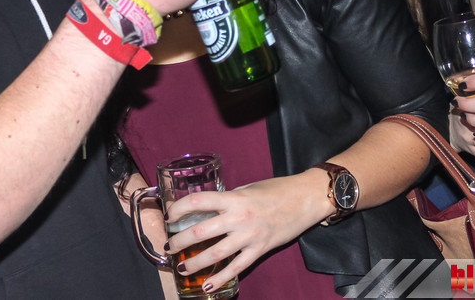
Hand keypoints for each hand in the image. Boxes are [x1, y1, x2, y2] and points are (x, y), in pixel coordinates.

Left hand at [163, 172, 326, 291]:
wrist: (305, 199)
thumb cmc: (277, 190)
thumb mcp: (248, 188)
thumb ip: (229, 199)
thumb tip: (210, 209)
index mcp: (233, 198)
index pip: (198, 202)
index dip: (179, 209)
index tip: (170, 216)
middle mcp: (239, 217)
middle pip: (201, 232)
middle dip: (180, 242)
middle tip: (169, 247)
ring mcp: (249, 236)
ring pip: (216, 254)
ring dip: (195, 263)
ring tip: (181, 267)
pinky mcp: (260, 249)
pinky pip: (238, 267)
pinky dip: (221, 278)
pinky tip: (208, 285)